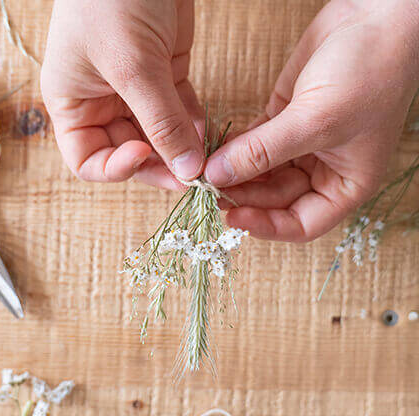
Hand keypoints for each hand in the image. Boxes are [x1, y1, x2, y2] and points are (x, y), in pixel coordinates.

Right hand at [41, 0, 202, 188]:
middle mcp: (102, 103)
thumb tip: (188, 168)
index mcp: (74, 104)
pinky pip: (179, 115)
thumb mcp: (132, 66)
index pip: (88, 160)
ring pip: (158, 139)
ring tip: (204, 155)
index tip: (143, 156)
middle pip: (130, 154)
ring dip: (181, 149)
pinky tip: (208, 134)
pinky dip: (194, 126)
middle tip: (190, 173)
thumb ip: (161, 122)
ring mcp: (135, 92)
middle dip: (159, 165)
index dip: (115, 168)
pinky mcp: (165, 77)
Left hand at [204, 0, 418, 240]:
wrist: (376, 17)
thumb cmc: (369, 74)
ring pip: (262, 173)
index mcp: (345, 185)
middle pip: (275, 199)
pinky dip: (235, 147)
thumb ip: (264, 151)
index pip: (302, 224)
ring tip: (208, 169)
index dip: (268, 226)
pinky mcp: (283, 120)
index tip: (233, 217)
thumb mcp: (316, 120)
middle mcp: (322, 171)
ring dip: (235, 173)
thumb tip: (218, 175)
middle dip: (244, 195)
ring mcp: (301, 145)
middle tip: (211, 188)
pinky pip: (254, 144)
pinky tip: (216, 147)